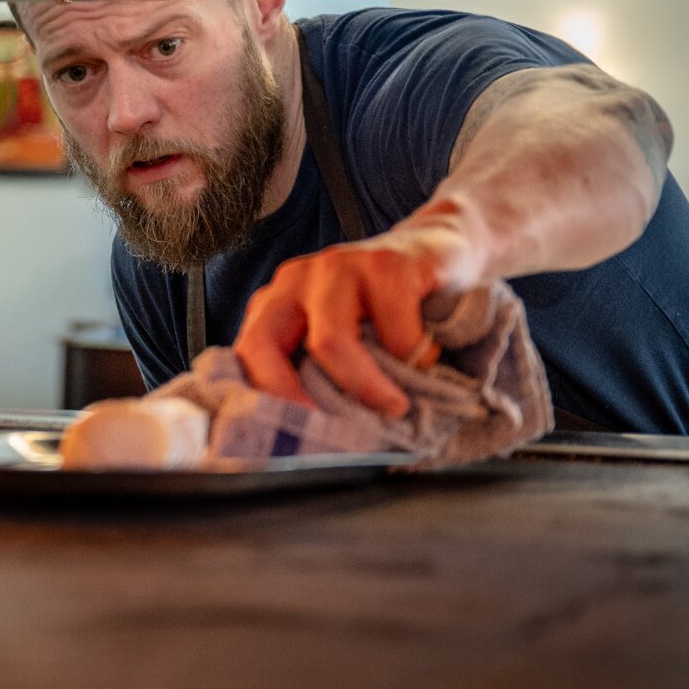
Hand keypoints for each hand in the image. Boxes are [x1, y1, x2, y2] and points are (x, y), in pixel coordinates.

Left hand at [233, 203, 484, 417]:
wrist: (442, 249)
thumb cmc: (387, 308)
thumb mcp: (346, 337)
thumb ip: (319, 370)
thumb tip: (313, 439)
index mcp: (277, 302)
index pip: (246, 353)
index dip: (262, 398)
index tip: (290, 439)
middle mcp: (296, 280)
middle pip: (266, 344)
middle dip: (295, 399)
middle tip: (337, 435)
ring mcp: (338, 266)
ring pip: (330, 342)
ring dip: (367, 386)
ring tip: (398, 406)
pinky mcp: (386, 263)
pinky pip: (392, 328)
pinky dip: (414, 356)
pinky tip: (428, 359)